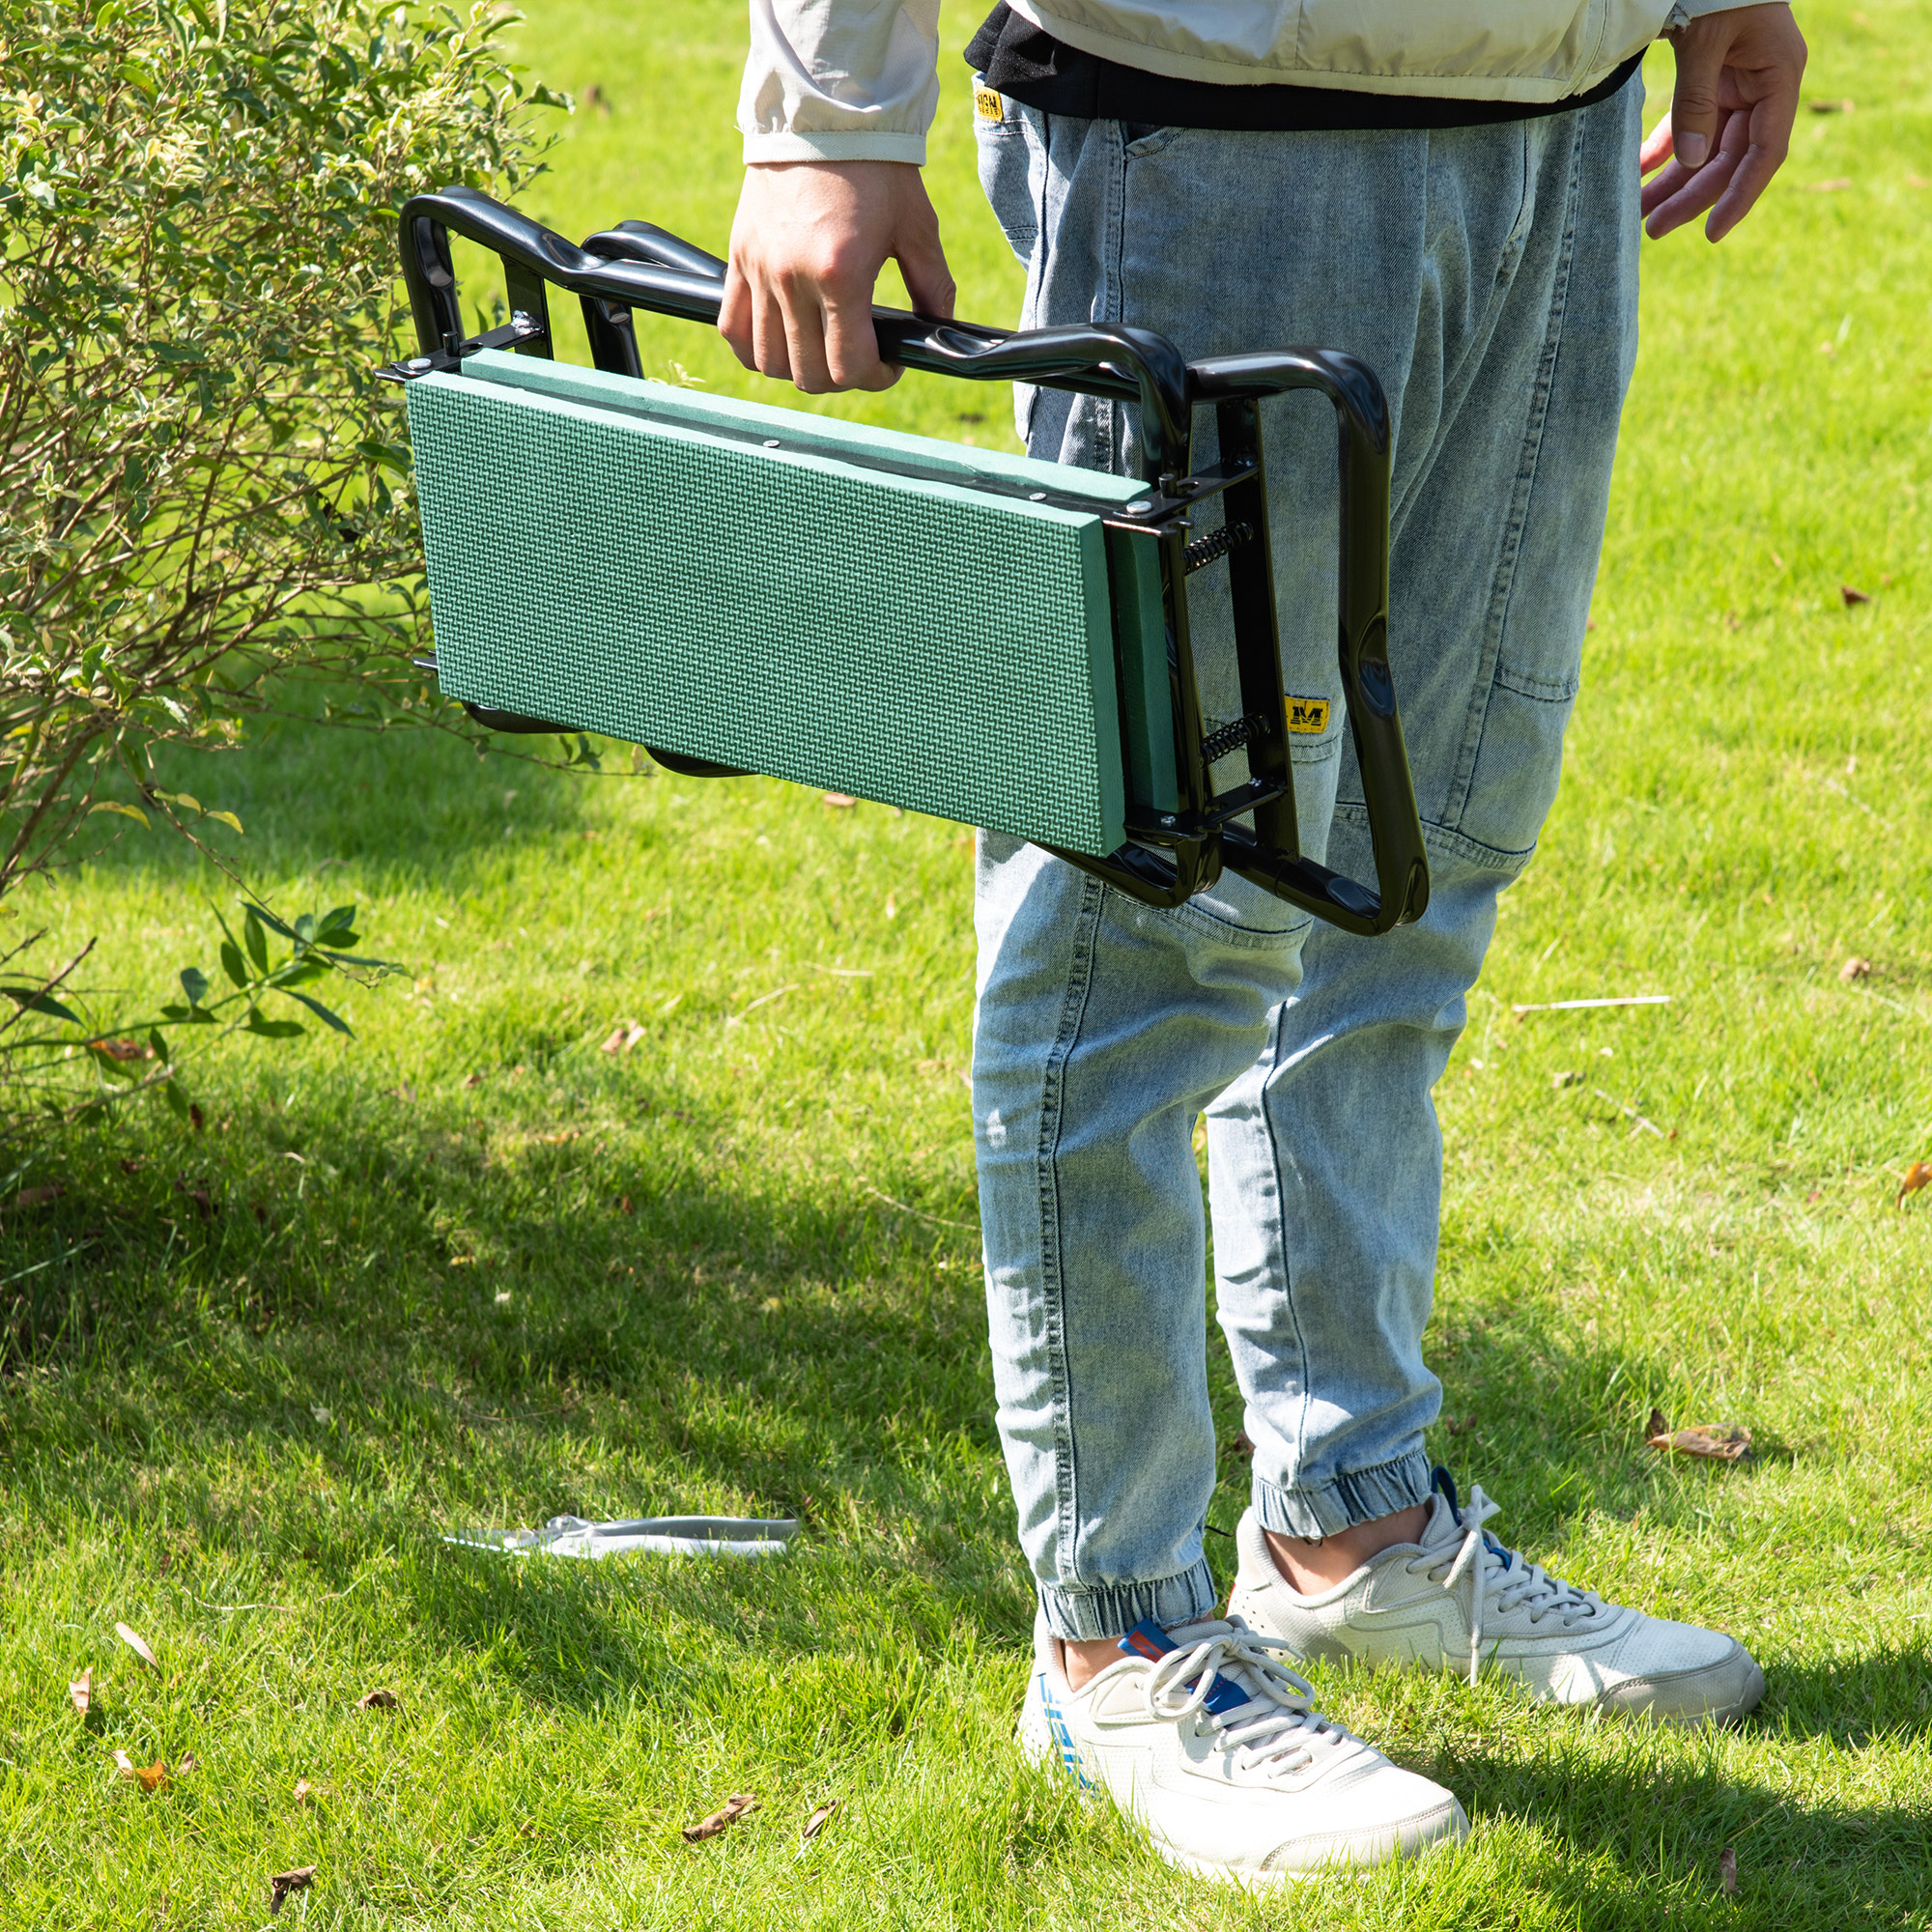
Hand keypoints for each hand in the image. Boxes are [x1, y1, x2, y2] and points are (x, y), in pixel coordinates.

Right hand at [719, 160, 955, 392]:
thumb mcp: (917, 228)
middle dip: (841, 377)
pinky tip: (779, 342)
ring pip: (769, 361)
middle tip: (858, 357)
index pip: (848, 366)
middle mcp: (792, 278)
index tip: (887, 365)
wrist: (825, 115)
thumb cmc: (876, 170)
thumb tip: (939, 333)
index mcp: (840, 275)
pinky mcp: (739, 256)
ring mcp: (760, 269)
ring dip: (798, 368)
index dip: (875, 378)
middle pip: (809, 373)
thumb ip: (933, 287)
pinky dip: (753, 348)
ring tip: (820, 349)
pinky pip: (733, 328)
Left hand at [1640, 2, 1805, 240]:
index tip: (1711, 232)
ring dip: (1673, 181)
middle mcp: (1763, 87)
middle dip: (1691, 196)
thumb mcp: (1707, 38)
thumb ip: (1698, 98)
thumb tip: (1693, 162)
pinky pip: (1689, 126)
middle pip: (1730, 158)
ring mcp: (1736, 85)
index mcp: (1779, 76)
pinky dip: (1662, 151)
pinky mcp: (1711, 81)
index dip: (1740, 195)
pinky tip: (1636, 176)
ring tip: (1638, 214)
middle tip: (1652, 230)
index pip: (1765, 153)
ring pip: (1706, 149)